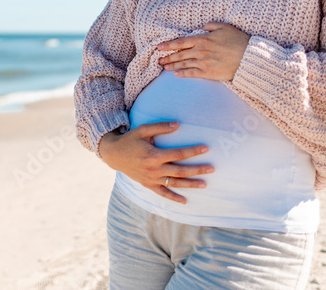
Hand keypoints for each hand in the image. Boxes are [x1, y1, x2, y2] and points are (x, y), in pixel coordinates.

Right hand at [99, 122, 213, 203]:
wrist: (114, 154)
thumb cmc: (130, 139)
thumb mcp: (142, 130)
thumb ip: (160, 127)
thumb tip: (177, 124)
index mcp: (154, 155)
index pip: (178, 154)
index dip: (193, 151)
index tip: (206, 148)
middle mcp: (154, 169)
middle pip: (180, 171)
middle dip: (197, 170)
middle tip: (212, 169)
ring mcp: (151, 179)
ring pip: (175, 183)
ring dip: (190, 184)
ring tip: (205, 184)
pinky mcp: (148, 184)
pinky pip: (163, 193)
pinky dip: (174, 198)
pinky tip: (185, 201)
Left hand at [155, 22, 250, 81]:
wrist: (248, 58)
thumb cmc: (238, 41)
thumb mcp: (224, 27)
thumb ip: (210, 25)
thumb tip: (202, 27)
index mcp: (202, 39)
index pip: (181, 42)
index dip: (169, 45)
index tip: (159, 47)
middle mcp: (200, 51)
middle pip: (180, 54)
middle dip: (168, 57)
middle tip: (158, 60)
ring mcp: (203, 63)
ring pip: (183, 64)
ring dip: (172, 65)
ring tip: (164, 67)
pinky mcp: (208, 73)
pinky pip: (192, 73)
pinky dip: (183, 74)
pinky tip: (176, 74)